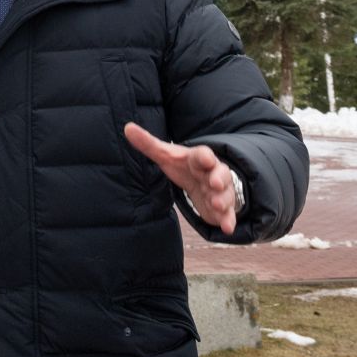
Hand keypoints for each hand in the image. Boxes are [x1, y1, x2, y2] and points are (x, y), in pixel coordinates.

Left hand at [124, 122, 238, 234]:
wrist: (204, 181)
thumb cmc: (183, 166)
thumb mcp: (166, 155)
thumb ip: (148, 143)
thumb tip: (127, 128)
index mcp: (198, 159)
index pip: (203, 154)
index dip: (204, 157)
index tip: (205, 159)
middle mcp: (213, 173)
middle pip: (220, 173)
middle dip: (218, 178)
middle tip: (215, 183)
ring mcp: (220, 191)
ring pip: (226, 194)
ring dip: (223, 199)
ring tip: (217, 204)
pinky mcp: (223, 209)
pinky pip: (228, 214)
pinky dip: (228, 220)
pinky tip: (227, 228)